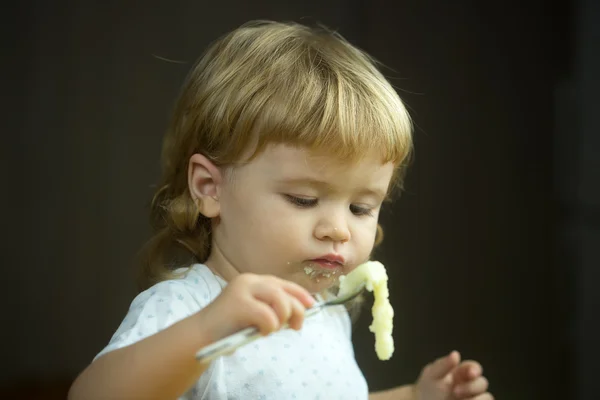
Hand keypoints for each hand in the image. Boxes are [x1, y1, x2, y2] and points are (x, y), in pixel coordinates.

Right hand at [199, 273, 314, 340]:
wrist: (200, 335)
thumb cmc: (229, 327)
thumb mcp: (254, 313)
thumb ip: (273, 308)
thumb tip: (301, 311)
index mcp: (253, 280)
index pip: (283, 283)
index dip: (300, 294)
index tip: (311, 306)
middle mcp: (249, 280)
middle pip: (285, 291)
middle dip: (297, 310)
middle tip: (295, 327)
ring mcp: (242, 290)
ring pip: (280, 301)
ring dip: (282, 319)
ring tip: (272, 330)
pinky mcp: (238, 304)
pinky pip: (268, 316)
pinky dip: (269, 327)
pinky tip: (260, 332)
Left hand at [414, 351, 492, 399]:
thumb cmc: (428, 388)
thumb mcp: (432, 375)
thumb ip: (443, 365)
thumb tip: (456, 354)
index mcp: (461, 373)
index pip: (474, 368)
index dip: (475, 369)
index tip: (471, 373)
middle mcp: (469, 385)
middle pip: (482, 383)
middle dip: (472, 387)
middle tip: (455, 392)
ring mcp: (472, 398)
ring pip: (487, 397)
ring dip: (478, 399)